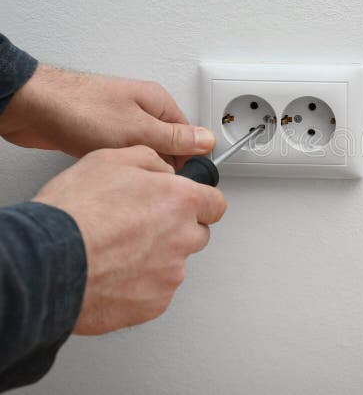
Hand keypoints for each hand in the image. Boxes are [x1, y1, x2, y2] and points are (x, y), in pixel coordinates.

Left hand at [0, 64, 213, 166]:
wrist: (33, 107)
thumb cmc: (80, 109)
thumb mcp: (137, 129)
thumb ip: (175, 138)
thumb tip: (206, 141)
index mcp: (158, 103)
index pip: (189, 135)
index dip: (189, 161)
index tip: (184, 181)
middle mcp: (143, 109)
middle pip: (168, 145)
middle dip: (163, 166)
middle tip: (152, 181)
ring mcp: (122, 120)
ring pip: (144, 151)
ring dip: (139, 166)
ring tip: (129, 175)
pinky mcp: (102, 131)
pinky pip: (123, 153)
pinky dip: (120, 165)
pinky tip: (111, 171)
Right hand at [33, 145, 226, 334]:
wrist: (48, 262)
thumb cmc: (73, 213)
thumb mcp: (109, 159)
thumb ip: (149, 161)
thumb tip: (162, 168)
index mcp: (179, 201)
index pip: (215, 204)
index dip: (199, 203)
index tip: (190, 205)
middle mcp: (183, 237)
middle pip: (196, 234)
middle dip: (176, 230)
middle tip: (140, 227)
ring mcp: (171, 273)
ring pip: (175, 264)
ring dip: (156, 258)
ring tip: (117, 252)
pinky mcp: (155, 303)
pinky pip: (156, 291)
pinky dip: (140, 285)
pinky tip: (113, 273)